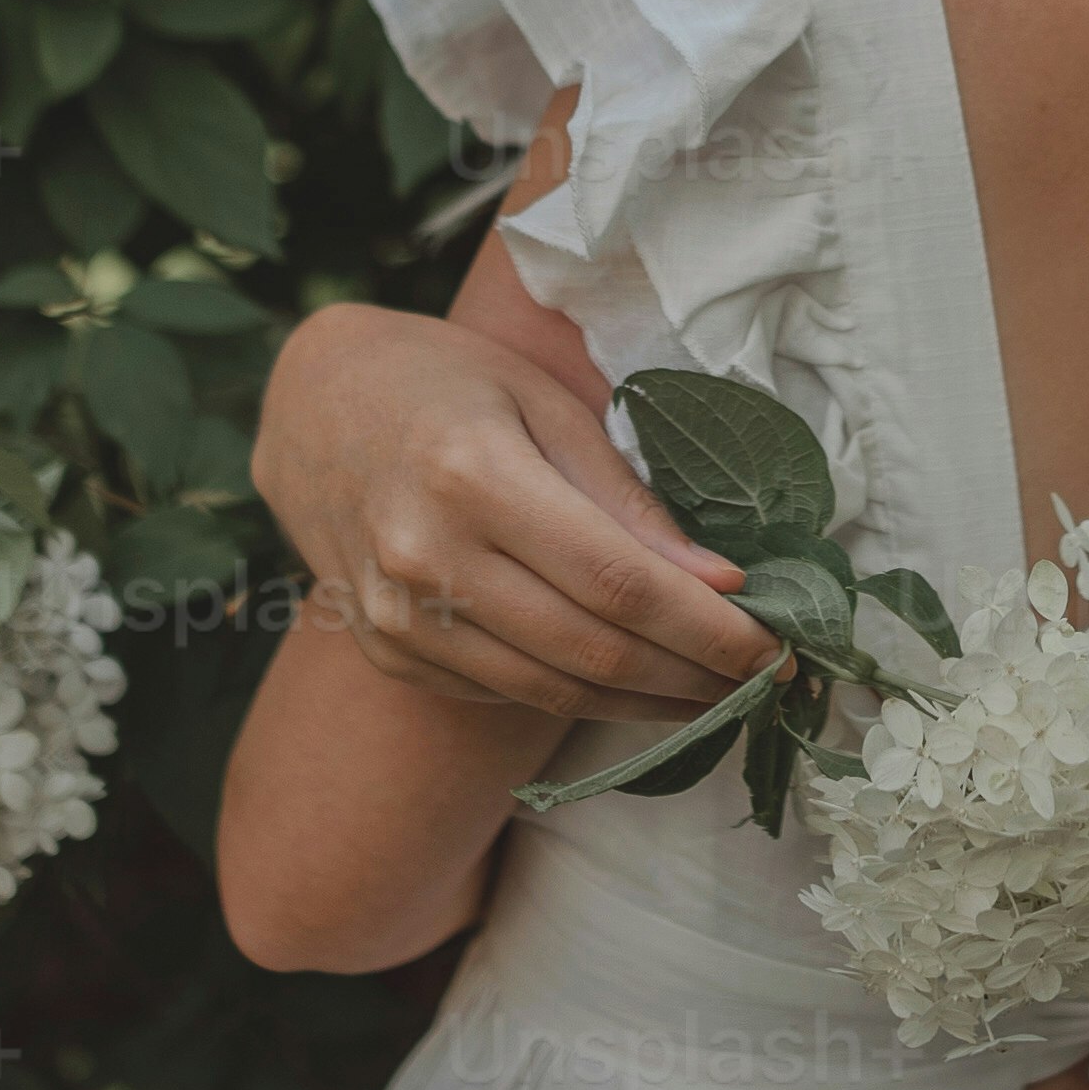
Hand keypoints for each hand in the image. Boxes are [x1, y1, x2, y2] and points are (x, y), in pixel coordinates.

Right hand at [252, 308, 781, 724]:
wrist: (312, 406)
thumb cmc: (447, 385)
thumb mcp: (546, 406)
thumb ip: (628, 501)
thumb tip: (721, 584)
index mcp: (473, 477)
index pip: (619, 584)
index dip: (709, 631)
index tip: (776, 648)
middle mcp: (424, 557)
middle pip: (592, 651)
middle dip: (696, 678)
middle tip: (764, 682)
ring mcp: (396, 616)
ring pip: (552, 690)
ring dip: (649, 704)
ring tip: (716, 694)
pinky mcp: (387, 650)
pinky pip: (504, 692)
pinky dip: (580, 695)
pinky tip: (636, 684)